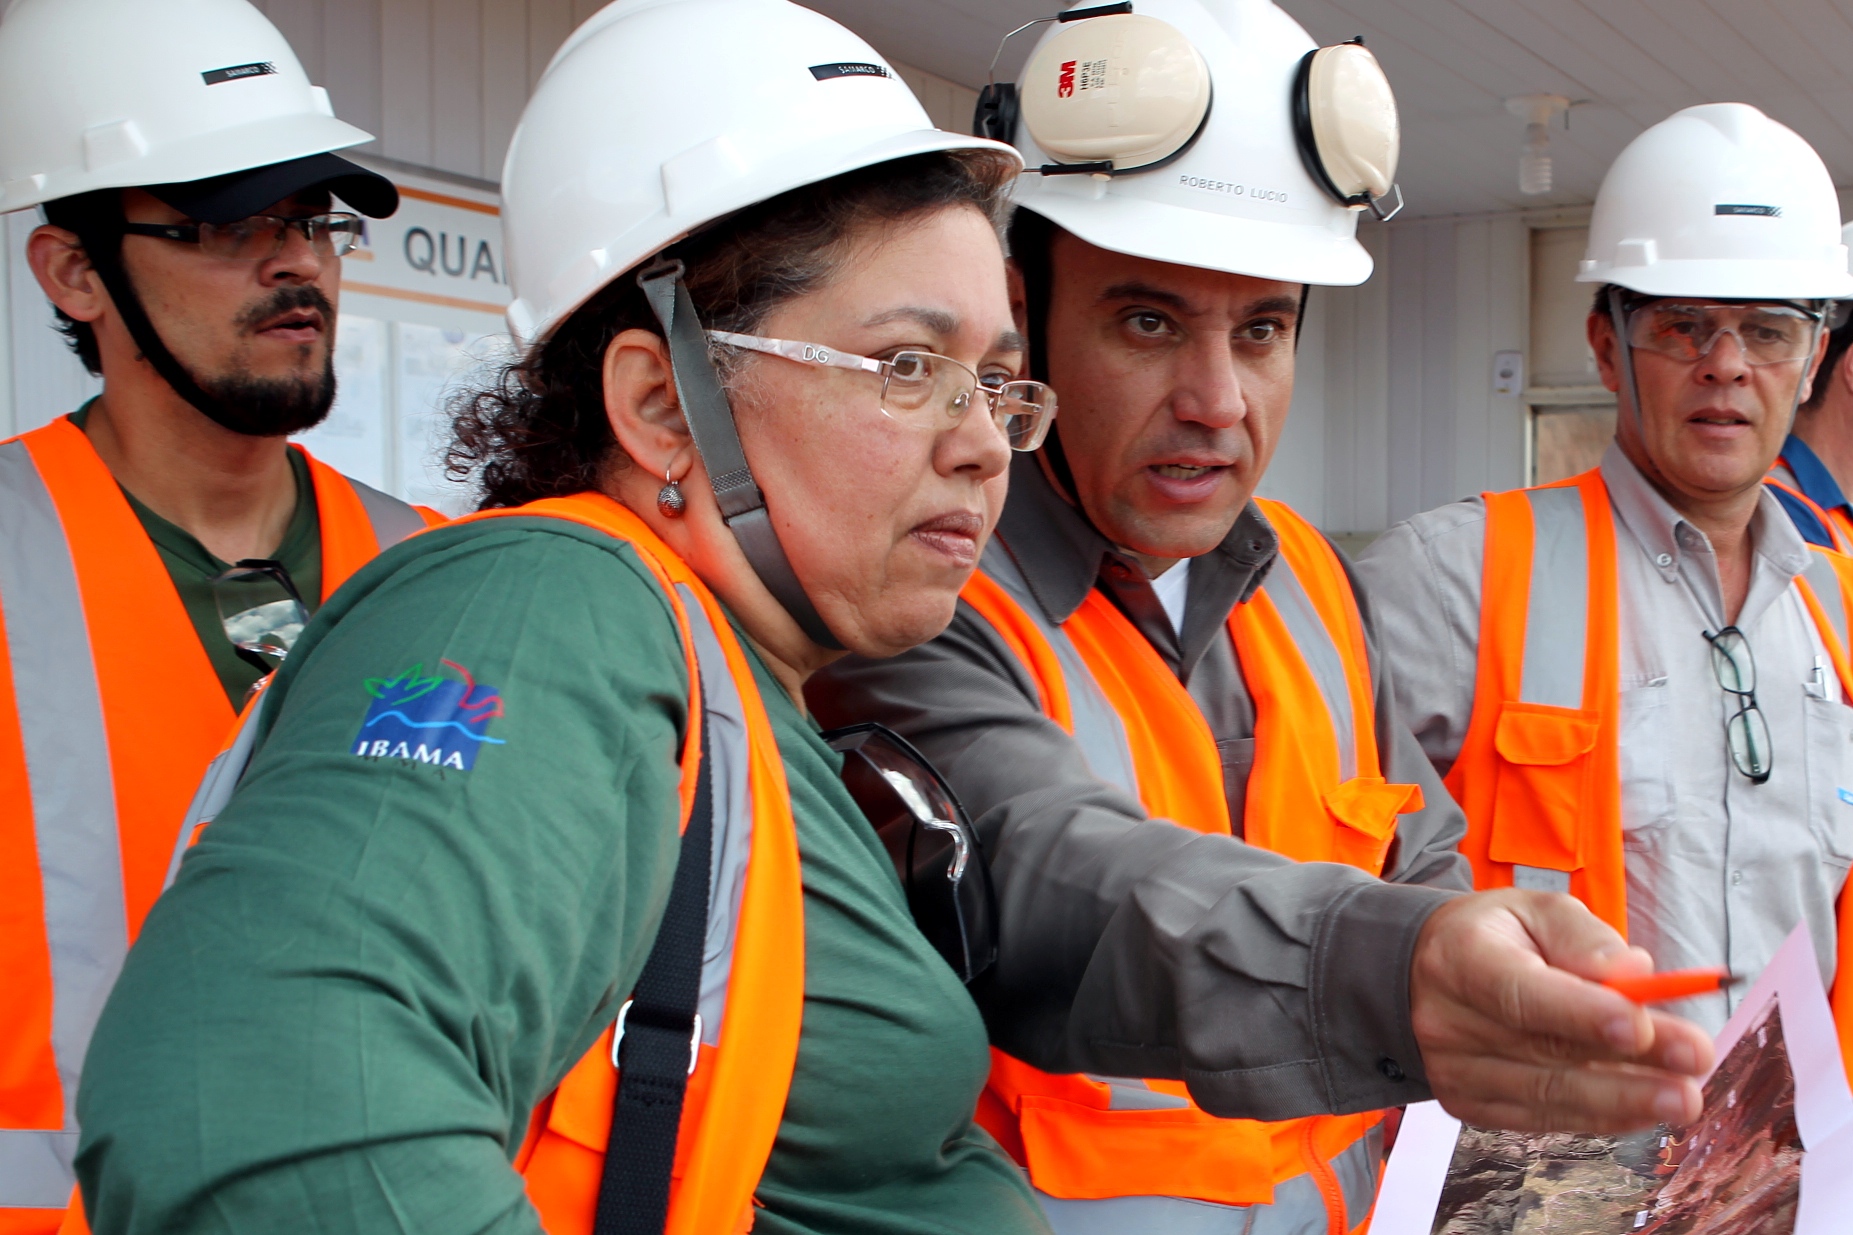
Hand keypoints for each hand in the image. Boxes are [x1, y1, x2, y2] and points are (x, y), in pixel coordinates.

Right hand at [1410, 888, 1712, 1132]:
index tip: (1642, 1026)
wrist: (1421, 975)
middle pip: (1543, 1051)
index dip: (1580, 1014)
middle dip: (1627, 1064)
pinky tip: (1642, 1109)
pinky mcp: (1469, 1106)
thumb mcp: (1536, 912)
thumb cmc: (1495, 938)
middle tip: (1694, 1065)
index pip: (1519, 993)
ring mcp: (1454, 1071)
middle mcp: (1446, 1020)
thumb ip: (1586, 938)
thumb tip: (1636, 976)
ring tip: (1684, 1098)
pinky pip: (1543, 1119)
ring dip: (1624, 1100)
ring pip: (1548, 1095)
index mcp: (1460, 958)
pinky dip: (1600, 1116)